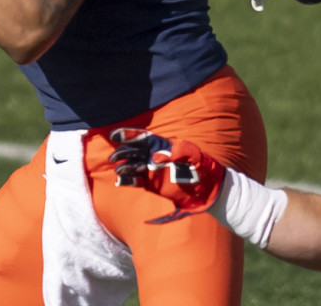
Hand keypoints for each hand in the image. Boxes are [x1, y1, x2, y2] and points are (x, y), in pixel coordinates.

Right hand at [108, 129, 224, 223]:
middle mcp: (153, 156)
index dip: (128, 135)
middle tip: (114, 157)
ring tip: (119, 170)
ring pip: (132, 166)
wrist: (206, 186)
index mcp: (161, 145)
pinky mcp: (152, 184)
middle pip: (133, 151)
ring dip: (124, 167)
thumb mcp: (193, 153)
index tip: (116, 135)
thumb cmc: (201, 165)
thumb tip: (158, 158)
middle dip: (122, 152)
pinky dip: (127, 180)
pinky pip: (136, 181)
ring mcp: (152, 170)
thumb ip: (180, 151)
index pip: (141, 137)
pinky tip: (120, 180)